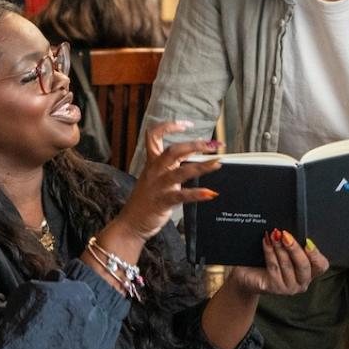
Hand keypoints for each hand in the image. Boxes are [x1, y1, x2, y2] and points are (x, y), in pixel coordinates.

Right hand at [115, 120, 219, 238]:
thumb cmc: (146, 200)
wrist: (130, 223)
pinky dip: (197, 194)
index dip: (169, 126)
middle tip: (213, 145)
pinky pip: (182, 196)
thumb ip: (172, 165)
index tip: (186, 124)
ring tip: (217, 164)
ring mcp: (158, 186)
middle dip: (195, 145)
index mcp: (152, 163)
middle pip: (173, 150)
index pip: (154, 136)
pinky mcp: (162, 201)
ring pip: (181, 172)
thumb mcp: (157, 177)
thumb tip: (194, 153)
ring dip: (202, 167)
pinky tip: (210, 193)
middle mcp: (154, 171)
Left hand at [224, 230, 327, 295]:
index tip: (307, 241)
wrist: (249, 275)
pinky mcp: (274, 288)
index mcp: (310, 272)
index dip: (316, 254)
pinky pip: (274, 267)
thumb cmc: (269, 260)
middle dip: (294, 248)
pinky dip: (269, 252)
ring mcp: (289, 287)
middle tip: (286, 234)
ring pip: (287, 265)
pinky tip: (266, 241)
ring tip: (273, 234)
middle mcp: (302, 282)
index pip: (321, 265)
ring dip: (280, 247)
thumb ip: (293, 243)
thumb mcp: (285, 250)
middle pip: (304, 265)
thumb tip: (291, 231)